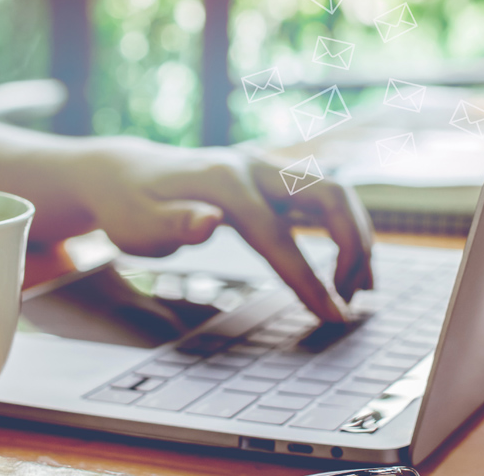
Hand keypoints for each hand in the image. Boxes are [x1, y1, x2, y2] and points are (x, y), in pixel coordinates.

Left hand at [74, 138, 374, 322]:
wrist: (123, 174)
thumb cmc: (128, 207)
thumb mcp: (137, 224)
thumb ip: (175, 224)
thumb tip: (209, 222)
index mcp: (223, 181)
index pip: (278, 234)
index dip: (307, 278)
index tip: (332, 316)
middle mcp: (252, 167)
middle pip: (330, 195)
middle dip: (354, 246)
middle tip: (352, 299)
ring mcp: (264, 169)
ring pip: (335, 193)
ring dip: (358, 236)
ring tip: (360, 289)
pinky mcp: (269, 180)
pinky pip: (322, 199)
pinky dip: (344, 229)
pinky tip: (347, 267)